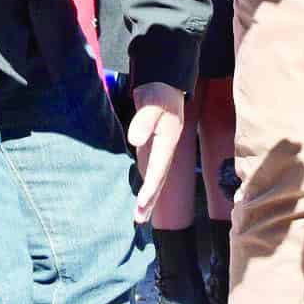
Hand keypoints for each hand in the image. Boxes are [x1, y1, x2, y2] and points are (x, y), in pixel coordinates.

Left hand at [127, 82, 184, 222]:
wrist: (164, 84)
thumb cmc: (159, 93)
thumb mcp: (152, 102)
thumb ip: (144, 120)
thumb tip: (135, 140)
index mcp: (168, 141)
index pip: (159, 169)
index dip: (150, 187)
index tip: (142, 203)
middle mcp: (166, 149)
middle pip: (159, 179)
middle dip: (151, 200)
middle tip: (140, 219)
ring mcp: (160, 149)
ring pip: (155, 178)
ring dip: (149, 197)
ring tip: (140, 216)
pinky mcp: (153, 147)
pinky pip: (151, 171)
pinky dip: (147, 186)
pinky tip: (141, 196)